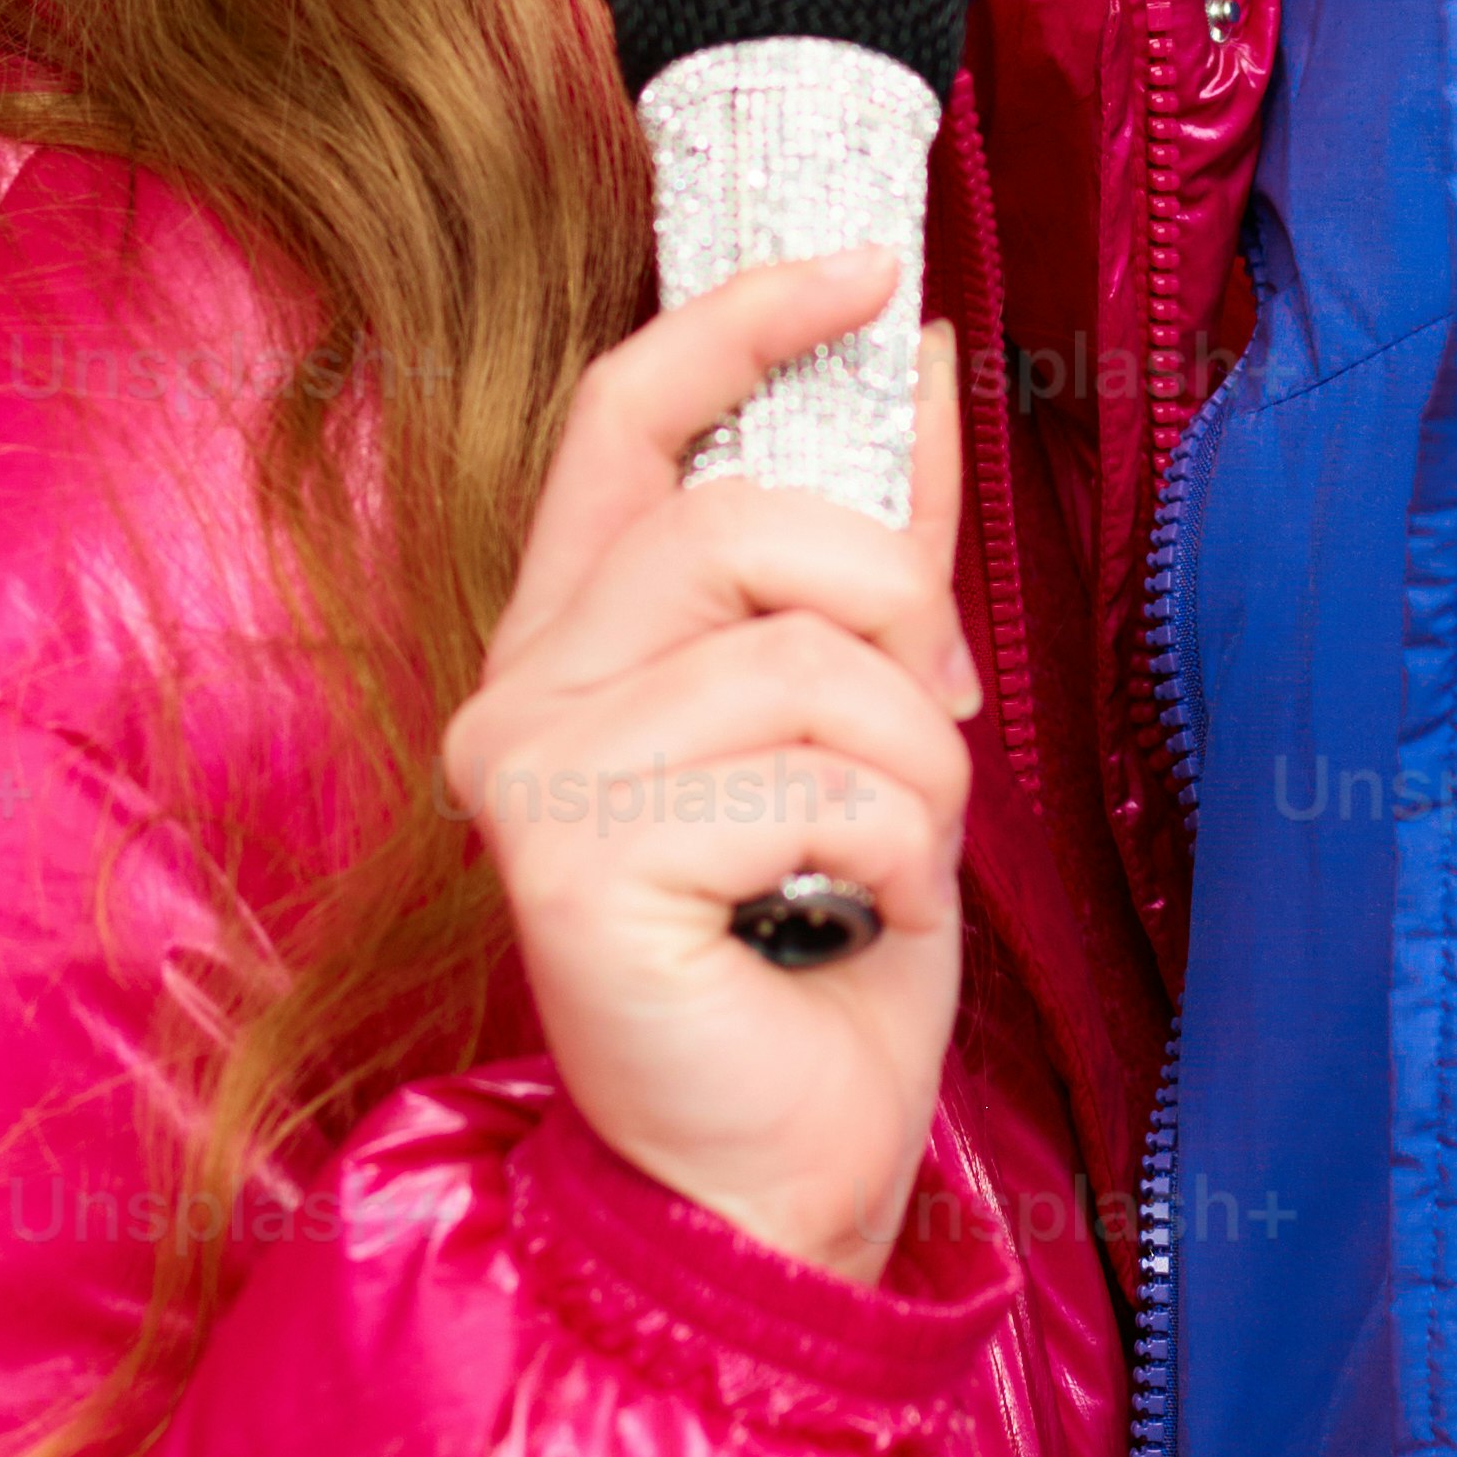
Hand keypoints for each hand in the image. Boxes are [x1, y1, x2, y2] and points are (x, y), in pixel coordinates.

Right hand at [436, 252, 978, 1278]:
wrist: (780, 1186)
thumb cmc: (820, 974)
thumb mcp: (870, 731)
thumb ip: (877, 560)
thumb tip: (919, 356)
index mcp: (576, 646)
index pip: (628, 417)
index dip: (742, 320)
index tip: (870, 269)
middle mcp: (517, 692)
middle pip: (744, 517)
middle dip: (897, 603)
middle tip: (939, 722)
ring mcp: (527, 771)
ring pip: (802, 654)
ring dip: (913, 768)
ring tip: (882, 869)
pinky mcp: (568, 857)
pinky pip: (811, 776)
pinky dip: (890, 853)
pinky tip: (844, 927)